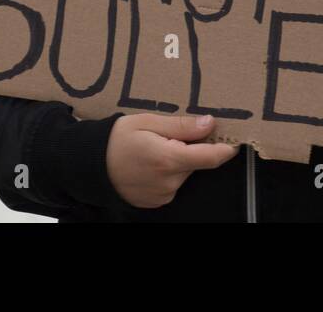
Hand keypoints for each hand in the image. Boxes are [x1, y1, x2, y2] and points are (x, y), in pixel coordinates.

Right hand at [106, 113, 238, 207]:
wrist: (90, 166)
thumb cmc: (117, 139)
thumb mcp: (147, 122)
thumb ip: (181, 125)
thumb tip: (210, 123)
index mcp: (169, 159)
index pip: (211, 157)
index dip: (225, 148)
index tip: (233, 140)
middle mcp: (170, 182)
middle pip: (196, 162)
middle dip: (191, 148)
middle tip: (170, 134)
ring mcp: (164, 194)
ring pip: (184, 173)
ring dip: (178, 160)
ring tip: (154, 148)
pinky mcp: (157, 202)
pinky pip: (172, 184)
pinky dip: (168, 173)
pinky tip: (149, 164)